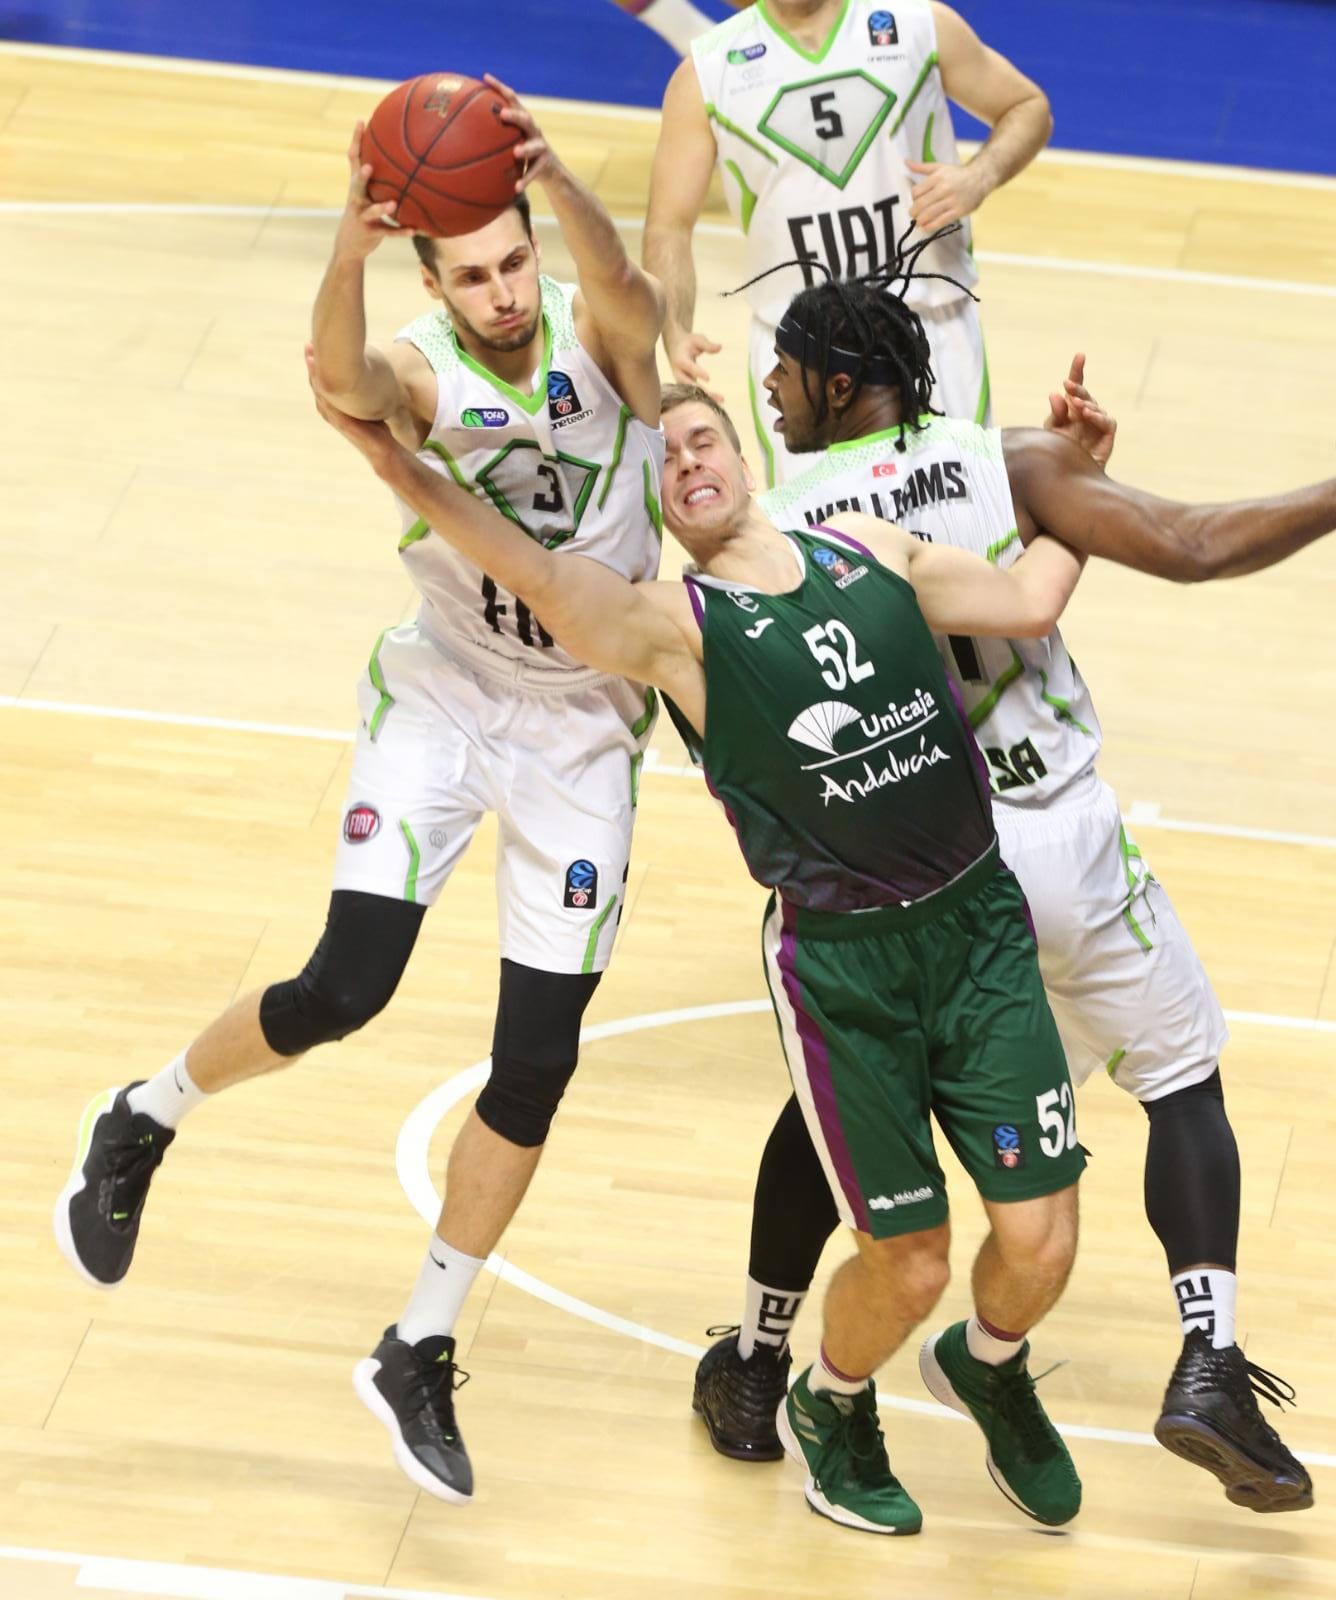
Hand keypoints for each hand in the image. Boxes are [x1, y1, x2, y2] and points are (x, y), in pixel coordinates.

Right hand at [305, 344, 396, 466]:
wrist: (383, 452)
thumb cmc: (377, 429)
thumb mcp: (368, 405)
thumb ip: (365, 391)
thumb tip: (372, 370)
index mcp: (336, 404)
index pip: (323, 380)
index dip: (319, 363)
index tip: (315, 344)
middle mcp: (332, 410)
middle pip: (318, 383)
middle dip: (313, 364)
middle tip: (308, 345)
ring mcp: (336, 417)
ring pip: (321, 393)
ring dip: (315, 375)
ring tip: (310, 357)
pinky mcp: (343, 424)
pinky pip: (330, 406)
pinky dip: (324, 393)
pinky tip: (321, 380)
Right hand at [333, 121, 400, 259]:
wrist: (350, 244)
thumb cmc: (364, 211)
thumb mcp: (367, 192)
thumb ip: (379, 175)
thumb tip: (402, 152)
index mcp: (356, 185)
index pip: (353, 159)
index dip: (356, 141)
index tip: (361, 121)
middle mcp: (356, 199)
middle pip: (356, 185)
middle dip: (361, 176)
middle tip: (369, 166)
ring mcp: (362, 217)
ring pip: (370, 211)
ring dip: (380, 208)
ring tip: (392, 204)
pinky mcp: (371, 233)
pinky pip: (388, 232)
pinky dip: (400, 231)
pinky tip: (414, 230)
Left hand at [485, 73, 552, 190]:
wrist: (551, 173)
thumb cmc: (523, 155)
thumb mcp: (509, 142)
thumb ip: (492, 135)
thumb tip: (458, 134)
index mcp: (522, 121)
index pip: (512, 99)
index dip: (500, 87)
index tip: (485, 77)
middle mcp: (533, 130)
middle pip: (526, 119)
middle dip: (516, 115)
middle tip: (503, 114)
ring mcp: (542, 147)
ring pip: (535, 146)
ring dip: (526, 148)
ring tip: (516, 153)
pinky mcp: (546, 164)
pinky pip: (534, 173)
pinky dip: (525, 180)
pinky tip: (516, 188)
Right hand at [667, 329, 723, 400]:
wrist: (675, 347)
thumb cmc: (688, 342)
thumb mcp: (697, 339)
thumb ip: (707, 344)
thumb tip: (719, 347)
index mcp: (680, 359)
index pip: (688, 367)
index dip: (697, 372)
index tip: (708, 378)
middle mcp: (678, 372)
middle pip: (689, 385)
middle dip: (703, 391)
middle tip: (718, 397)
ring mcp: (681, 381)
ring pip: (691, 393)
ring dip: (705, 398)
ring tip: (721, 400)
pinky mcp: (685, 386)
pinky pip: (693, 394)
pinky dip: (704, 398)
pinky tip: (717, 401)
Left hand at [905, 159, 987, 231]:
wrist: (980, 178)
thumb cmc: (957, 174)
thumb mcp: (939, 167)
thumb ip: (922, 167)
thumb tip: (906, 162)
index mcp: (937, 177)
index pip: (916, 192)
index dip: (912, 198)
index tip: (914, 201)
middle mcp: (944, 188)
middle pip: (920, 204)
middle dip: (913, 212)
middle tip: (913, 214)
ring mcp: (951, 200)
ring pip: (929, 214)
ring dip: (920, 220)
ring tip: (919, 221)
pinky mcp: (958, 211)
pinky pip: (940, 221)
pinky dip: (930, 226)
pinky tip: (926, 227)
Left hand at [1044, 353, 1117, 468]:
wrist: (1069, 475)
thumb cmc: (1060, 452)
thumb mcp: (1053, 432)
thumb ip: (1055, 414)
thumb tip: (1055, 394)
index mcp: (1072, 409)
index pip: (1076, 387)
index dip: (1078, 371)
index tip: (1080, 355)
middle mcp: (1086, 412)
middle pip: (1085, 394)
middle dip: (1077, 388)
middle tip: (1067, 384)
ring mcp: (1098, 422)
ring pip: (1095, 406)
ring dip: (1085, 403)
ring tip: (1075, 405)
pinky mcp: (1108, 433)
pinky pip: (1106, 421)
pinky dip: (1097, 416)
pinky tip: (1087, 414)